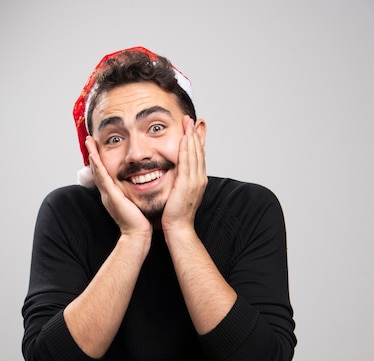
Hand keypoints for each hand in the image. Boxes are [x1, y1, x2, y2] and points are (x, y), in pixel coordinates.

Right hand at [85, 136, 151, 236]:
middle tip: (89, 139)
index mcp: (112, 193)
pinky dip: (98, 167)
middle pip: (97, 169)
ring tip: (89, 142)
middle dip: (92, 153)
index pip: (104, 172)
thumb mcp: (134, 201)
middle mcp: (107, 192)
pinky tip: (95, 157)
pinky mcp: (111, 196)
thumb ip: (134, 192)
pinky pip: (103, 178)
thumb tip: (143, 181)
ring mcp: (107, 194)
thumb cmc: (140, 220)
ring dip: (92, 155)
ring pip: (98, 171)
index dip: (99, 159)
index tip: (97, 147)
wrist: (137, 234)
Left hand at [161, 116, 207, 231]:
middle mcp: (200, 178)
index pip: (198, 155)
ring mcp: (196, 180)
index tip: (192, 127)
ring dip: (192, 136)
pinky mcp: (188, 183)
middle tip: (191, 119)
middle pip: (199, 151)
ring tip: (188, 123)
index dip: (196, 140)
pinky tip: (185, 138)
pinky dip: (188, 149)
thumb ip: (178, 181)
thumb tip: (173, 173)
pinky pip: (188, 162)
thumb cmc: (175, 214)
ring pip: (195, 154)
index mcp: (198, 180)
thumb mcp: (178, 192)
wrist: (178, 228)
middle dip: (195, 133)